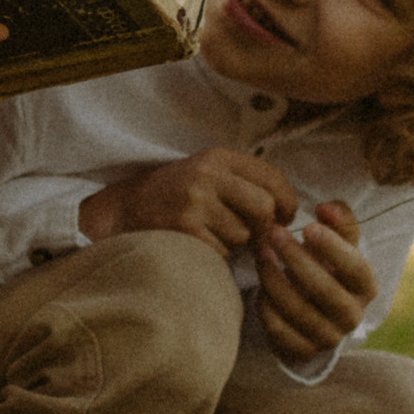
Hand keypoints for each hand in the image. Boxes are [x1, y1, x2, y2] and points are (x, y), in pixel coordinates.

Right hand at [77, 147, 296, 256]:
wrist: (124, 208)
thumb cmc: (178, 195)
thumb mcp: (210, 174)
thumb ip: (247, 184)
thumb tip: (289, 214)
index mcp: (219, 157)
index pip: (273, 177)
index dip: (288, 203)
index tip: (283, 217)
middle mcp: (208, 175)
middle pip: (265, 207)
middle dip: (265, 228)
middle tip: (255, 236)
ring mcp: (194, 202)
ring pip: (244, 235)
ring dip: (235, 243)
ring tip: (212, 234)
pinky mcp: (184, 229)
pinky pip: (222, 253)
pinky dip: (216, 255)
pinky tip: (198, 243)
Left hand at [256, 200, 375, 360]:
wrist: (314, 309)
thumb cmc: (326, 265)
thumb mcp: (338, 241)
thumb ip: (338, 218)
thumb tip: (325, 207)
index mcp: (366, 287)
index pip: (356, 269)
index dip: (334, 248)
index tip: (308, 227)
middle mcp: (352, 316)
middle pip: (325, 290)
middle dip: (296, 259)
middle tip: (274, 233)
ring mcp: (329, 337)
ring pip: (298, 309)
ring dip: (274, 278)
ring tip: (260, 252)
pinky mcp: (304, 351)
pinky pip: (279, 330)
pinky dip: (266, 306)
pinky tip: (259, 286)